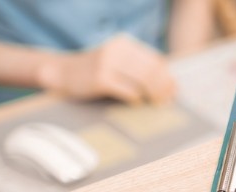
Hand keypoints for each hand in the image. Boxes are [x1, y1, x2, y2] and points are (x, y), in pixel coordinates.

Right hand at [37, 34, 175, 104]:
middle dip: (163, 88)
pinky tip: (135, 103)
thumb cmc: (97, 71)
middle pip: (152, 71)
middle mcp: (117, 50)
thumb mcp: (118, 62)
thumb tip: (171, 87)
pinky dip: (136, 99)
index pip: (156, 60)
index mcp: (125, 44)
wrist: (62, 72)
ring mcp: (107, 63)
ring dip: (153, 95)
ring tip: (154, 104)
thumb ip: (141, 70)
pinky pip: (128, 91)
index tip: (173, 92)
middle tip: (165, 102)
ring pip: (143, 80)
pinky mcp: (100, 79)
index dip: (168, 78)